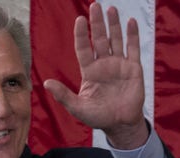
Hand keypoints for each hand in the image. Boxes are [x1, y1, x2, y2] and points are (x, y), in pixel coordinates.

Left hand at [42, 2, 147, 148]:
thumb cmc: (98, 117)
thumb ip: (63, 95)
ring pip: (116, 40)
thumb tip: (46, 83)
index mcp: (89, 71)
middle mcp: (104, 64)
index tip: (79, 20)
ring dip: (114, 25)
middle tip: (95, 6)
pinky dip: (132, 36)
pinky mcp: (133, 69)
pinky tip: (130, 22)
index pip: (84, 48)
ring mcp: (119, 64)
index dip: (82, 35)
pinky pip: (133, 49)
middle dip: (97, 23)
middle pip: (100, 39)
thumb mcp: (78, 108)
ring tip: (111, 9)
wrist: (120, 124)